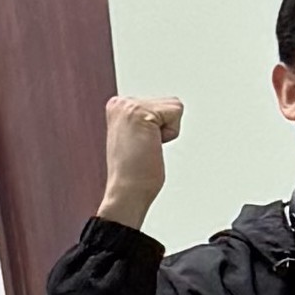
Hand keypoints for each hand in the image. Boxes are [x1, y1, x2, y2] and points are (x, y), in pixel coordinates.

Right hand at [98, 95, 182, 228]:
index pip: (162, 105)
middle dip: (165, 129)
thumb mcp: (137, 137)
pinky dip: (170, 134)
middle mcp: (120, 102)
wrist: (126, 191)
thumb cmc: (134, 173)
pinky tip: (151, 145)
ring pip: (174, 107)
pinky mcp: (140, 112)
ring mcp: (128, 105)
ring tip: (147, 147)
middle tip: (145, 148)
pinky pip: (176, 113)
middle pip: (170, 104)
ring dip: (167, 132)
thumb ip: (146, 122)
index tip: (141, 146)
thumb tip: (160, 120)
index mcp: (117, 106)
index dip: (160, 130)